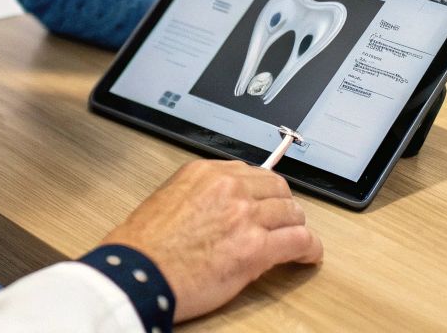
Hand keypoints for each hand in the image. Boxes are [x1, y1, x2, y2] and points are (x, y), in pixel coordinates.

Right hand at [100, 160, 322, 321]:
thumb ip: (202, 195)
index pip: (253, 173)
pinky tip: (309, 256)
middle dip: (283, 206)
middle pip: (277, 189)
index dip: (265, 191)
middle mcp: (229, 188)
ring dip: (296, 227)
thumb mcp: (169, 199)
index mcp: (206, 172)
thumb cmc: (143, 246)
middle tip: (284, 221)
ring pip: (292, 213)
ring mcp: (245, 216)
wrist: (136, 274)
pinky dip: (309, 249)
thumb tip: (224, 206)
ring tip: (297, 240)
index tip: (268, 201)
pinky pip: (299, 241)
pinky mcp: (255, 249)